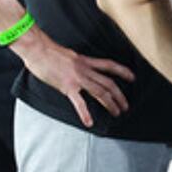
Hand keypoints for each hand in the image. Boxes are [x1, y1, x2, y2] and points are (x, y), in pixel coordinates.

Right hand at [14, 28, 133, 126]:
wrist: (38, 49)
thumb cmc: (49, 52)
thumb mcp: (70, 55)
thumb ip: (78, 63)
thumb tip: (80, 68)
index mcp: (86, 61)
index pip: (109, 65)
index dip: (123, 71)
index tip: (133, 77)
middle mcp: (85, 69)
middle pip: (108, 83)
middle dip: (119, 95)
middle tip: (125, 105)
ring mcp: (78, 78)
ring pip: (100, 92)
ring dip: (110, 104)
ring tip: (117, 112)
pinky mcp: (67, 87)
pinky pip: (79, 102)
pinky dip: (85, 113)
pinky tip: (89, 122)